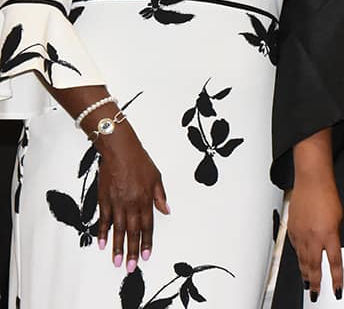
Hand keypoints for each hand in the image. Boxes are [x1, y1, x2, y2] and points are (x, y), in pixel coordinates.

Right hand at [94, 127, 169, 272]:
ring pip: (117, 229)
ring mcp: (116, 203)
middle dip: (131, 251)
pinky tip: (102, 244)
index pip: (147, 226)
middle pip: (132, 231)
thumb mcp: (157, 177)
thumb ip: (160, 196)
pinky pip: (103, 219)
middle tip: (130, 267)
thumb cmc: (139, 161)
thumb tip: (167, 211)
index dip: (147, 242)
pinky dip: (103, 232)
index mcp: (145, 199)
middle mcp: (131, 204)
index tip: (146, 256)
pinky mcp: (104, 199)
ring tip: (116, 262)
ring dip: (117, 247)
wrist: (119, 150)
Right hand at [287, 173, 343, 300]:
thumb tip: (330, 247)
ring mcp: (301, 234)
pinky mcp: (292, 230)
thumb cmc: (327, 195)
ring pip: (302, 260)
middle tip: (315, 293)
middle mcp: (314, 236)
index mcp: (329, 234)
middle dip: (315, 282)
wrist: (312, 182)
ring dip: (305, 274)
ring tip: (307, 284)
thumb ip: (334, 235)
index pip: (334, 262)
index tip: (337, 289)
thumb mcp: (338, 218)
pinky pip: (295, 248)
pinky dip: (298, 257)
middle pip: (314, 266)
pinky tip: (300, 263)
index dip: (336, 278)